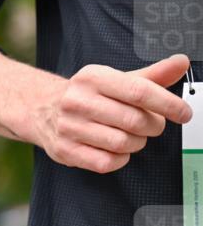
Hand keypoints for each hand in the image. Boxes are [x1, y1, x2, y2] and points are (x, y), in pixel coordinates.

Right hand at [35, 54, 192, 173]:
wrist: (42, 110)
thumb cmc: (87, 95)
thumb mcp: (115, 80)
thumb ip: (151, 75)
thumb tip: (181, 63)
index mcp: (92, 78)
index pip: (139, 92)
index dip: (168, 104)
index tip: (183, 114)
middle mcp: (77, 101)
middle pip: (134, 121)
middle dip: (153, 127)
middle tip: (153, 125)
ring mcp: (68, 128)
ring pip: (122, 143)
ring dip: (137, 143)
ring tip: (134, 137)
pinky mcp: (64, 150)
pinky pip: (106, 162)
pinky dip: (120, 159)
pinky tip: (118, 150)